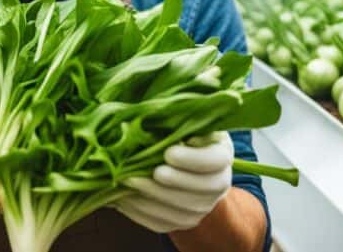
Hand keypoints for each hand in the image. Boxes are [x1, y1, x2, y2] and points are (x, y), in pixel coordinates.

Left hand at [114, 131, 233, 232]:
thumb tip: (149, 118)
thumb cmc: (178, 132)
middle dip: (169, 183)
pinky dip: (140, 213)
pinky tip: (121, 198)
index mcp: (221, 154)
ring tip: (124, 183)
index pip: (215, 160)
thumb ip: (174, 120)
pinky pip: (163, 224)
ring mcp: (203, 207)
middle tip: (141, 172)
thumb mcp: (183, 120)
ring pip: (181, 211)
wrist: (180, 162)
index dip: (193, 159)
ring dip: (150, 199)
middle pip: (200, 190)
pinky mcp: (183, 221)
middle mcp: (219, 184)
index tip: (168, 153)